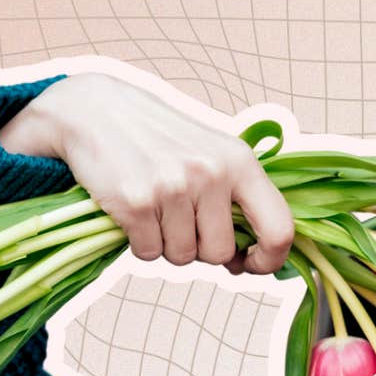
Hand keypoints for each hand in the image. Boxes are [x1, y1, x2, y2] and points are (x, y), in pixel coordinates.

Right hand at [0, 73, 294, 274]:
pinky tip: (134, 212)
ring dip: (167, 245)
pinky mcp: (135, 202)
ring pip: (181, 257)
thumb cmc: (162, 141)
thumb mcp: (213, 154)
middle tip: (181, 221)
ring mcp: (172, 187)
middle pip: (219, 253)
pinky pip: (148, 253)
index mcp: (240, 162)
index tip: (251, 264)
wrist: (96, 111)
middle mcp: (211, 173)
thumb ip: (237, 202)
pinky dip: (140, 243)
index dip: (269, 260)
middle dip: (200, 250)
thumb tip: (246, 262)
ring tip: (156, 209)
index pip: (279, 229)